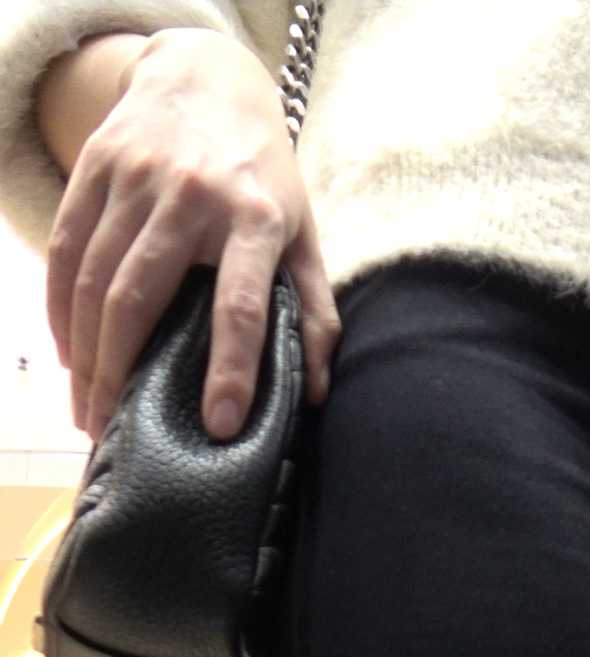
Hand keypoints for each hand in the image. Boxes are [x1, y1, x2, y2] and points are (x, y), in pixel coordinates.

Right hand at [47, 29, 340, 443]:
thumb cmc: (261, 174)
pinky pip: (65, 249)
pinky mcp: (96, 167)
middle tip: (116, 432)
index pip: (241, 305)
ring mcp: (136, 177)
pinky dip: (60, 310)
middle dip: (121, 374)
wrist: (207, 78)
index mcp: (255, 219)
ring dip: (85, 356)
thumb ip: (314, 309)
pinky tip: (70, 356)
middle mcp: (192, 195)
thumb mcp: (301, 231)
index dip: (232, 369)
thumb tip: (316, 390)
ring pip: (94, 281)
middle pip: (141, 298)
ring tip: (88, 410)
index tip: (220, 426)